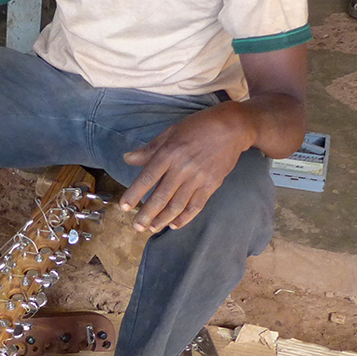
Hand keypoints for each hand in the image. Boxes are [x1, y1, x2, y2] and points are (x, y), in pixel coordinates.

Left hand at [119, 104, 251, 232]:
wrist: (232, 127)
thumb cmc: (198, 127)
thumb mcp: (170, 132)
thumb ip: (149, 149)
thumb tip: (127, 159)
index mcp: (169, 153)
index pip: (147, 178)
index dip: (134, 194)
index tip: (123, 207)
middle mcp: (182, 168)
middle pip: (161, 197)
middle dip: (147, 214)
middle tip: (136, 227)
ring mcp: (198, 178)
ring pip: (177, 205)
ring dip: (163, 219)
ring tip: (151, 229)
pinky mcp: (211, 185)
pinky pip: (196, 206)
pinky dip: (184, 217)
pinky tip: (174, 225)